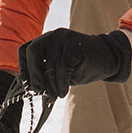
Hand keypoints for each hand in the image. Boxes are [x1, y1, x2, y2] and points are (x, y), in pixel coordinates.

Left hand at [17, 28, 131, 98]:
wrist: (108, 58)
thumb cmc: (81, 66)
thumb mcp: (59, 70)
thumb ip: (45, 73)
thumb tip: (30, 88)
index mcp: (45, 40)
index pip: (25, 50)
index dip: (23, 68)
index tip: (27, 85)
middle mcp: (52, 36)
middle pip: (33, 53)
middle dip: (34, 75)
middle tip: (40, 92)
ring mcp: (63, 38)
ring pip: (49, 64)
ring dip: (51, 85)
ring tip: (55, 96)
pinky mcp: (74, 45)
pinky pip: (62, 67)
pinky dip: (61, 83)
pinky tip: (63, 92)